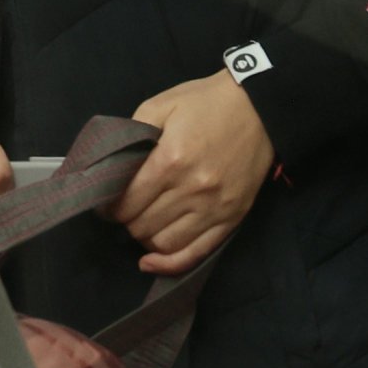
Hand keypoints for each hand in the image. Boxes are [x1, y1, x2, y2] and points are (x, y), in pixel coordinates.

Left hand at [114, 74, 273, 275]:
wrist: (260, 107)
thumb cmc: (206, 104)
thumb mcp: (161, 105)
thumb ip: (132, 134)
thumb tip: (109, 167)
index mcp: (170, 161)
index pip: (126, 203)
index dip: (109, 207)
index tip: (107, 203)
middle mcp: (192, 189)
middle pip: (141, 226)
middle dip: (126, 220)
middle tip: (127, 209)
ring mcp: (215, 208)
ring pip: (164, 244)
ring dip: (146, 238)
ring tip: (144, 222)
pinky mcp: (232, 218)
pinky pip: (196, 254)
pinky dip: (169, 263)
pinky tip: (151, 261)